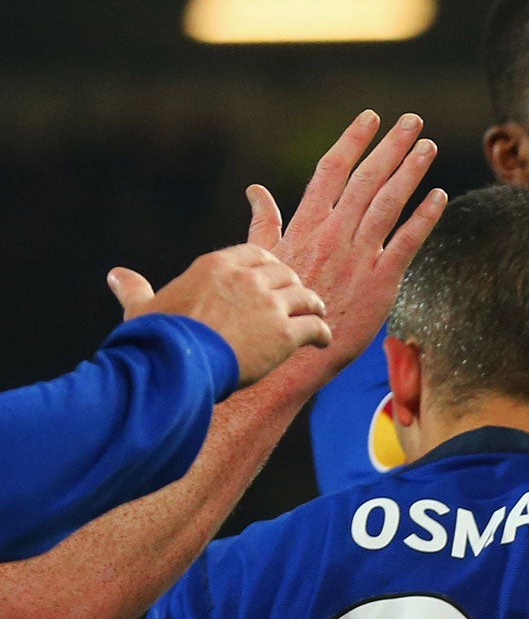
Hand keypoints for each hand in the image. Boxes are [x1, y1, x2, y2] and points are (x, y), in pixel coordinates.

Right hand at [107, 245, 328, 386]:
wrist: (176, 365)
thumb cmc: (156, 338)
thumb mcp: (144, 309)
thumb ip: (136, 289)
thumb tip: (116, 275)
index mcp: (215, 267)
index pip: (255, 254)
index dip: (269, 266)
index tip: (273, 277)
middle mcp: (247, 279)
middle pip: (285, 273)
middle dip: (293, 285)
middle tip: (299, 298)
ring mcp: (269, 305)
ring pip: (306, 297)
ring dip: (313, 306)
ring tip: (316, 316)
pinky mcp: (285, 334)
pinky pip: (316, 327)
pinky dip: (322, 333)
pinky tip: (322, 342)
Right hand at [244, 110, 446, 389]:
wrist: (289, 349)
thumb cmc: (276, 305)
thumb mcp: (262, 257)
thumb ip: (265, 221)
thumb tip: (256, 191)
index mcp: (306, 222)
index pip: (332, 169)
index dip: (353, 140)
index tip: (371, 117)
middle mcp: (333, 232)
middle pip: (366, 178)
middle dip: (390, 146)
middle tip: (413, 120)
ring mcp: (358, 255)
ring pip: (388, 202)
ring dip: (410, 171)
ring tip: (427, 145)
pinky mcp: (380, 281)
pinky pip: (407, 242)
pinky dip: (424, 217)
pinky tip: (441, 195)